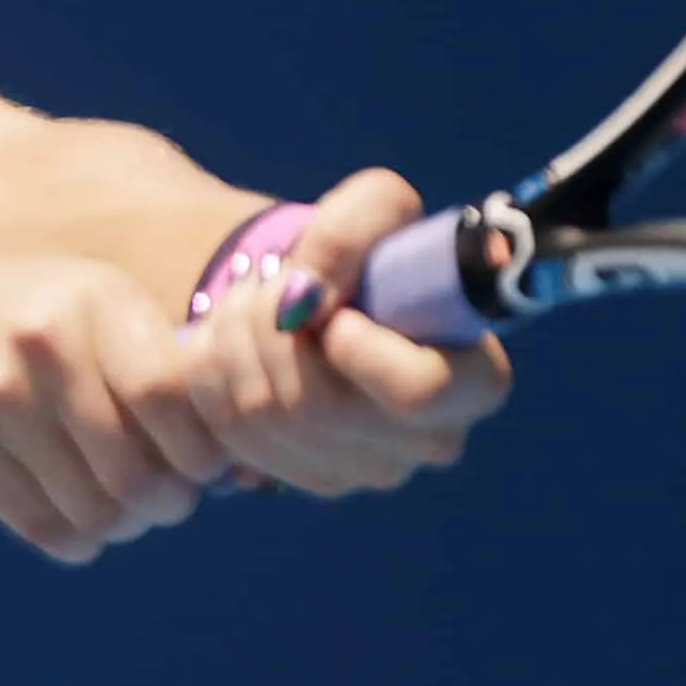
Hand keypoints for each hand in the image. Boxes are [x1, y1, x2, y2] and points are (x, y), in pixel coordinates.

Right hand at [0, 253, 229, 563]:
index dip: (199, 452)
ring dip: (119, 527)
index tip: (201, 468)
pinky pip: (41, 525)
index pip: (170, 397)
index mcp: (95, 301)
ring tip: (118, 512)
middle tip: (162, 502)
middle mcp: (47, 342)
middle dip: (163, 504)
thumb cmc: (17, 326)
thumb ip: (154, 363)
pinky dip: (75, 542)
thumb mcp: (84, 309)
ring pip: (93, 508)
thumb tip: (240, 459)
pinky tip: (77, 525)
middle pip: (137, 469)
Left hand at [192, 169, 511, 495]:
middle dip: (268, 325)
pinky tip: (234, 344)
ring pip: (264, 415)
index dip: (358, 347)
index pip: (419, 390)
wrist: (325, 293)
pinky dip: (212, 374)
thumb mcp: (376, 207)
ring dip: (234, 340)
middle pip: (318, 404)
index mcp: (473, 381)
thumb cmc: (369, 251)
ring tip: (251, 304)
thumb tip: (303, 301)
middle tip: (269, 285)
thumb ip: (349, 233)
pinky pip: (229, 433)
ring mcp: (366, 470)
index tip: (335, 313)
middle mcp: (430, 441)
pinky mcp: (306, 478)